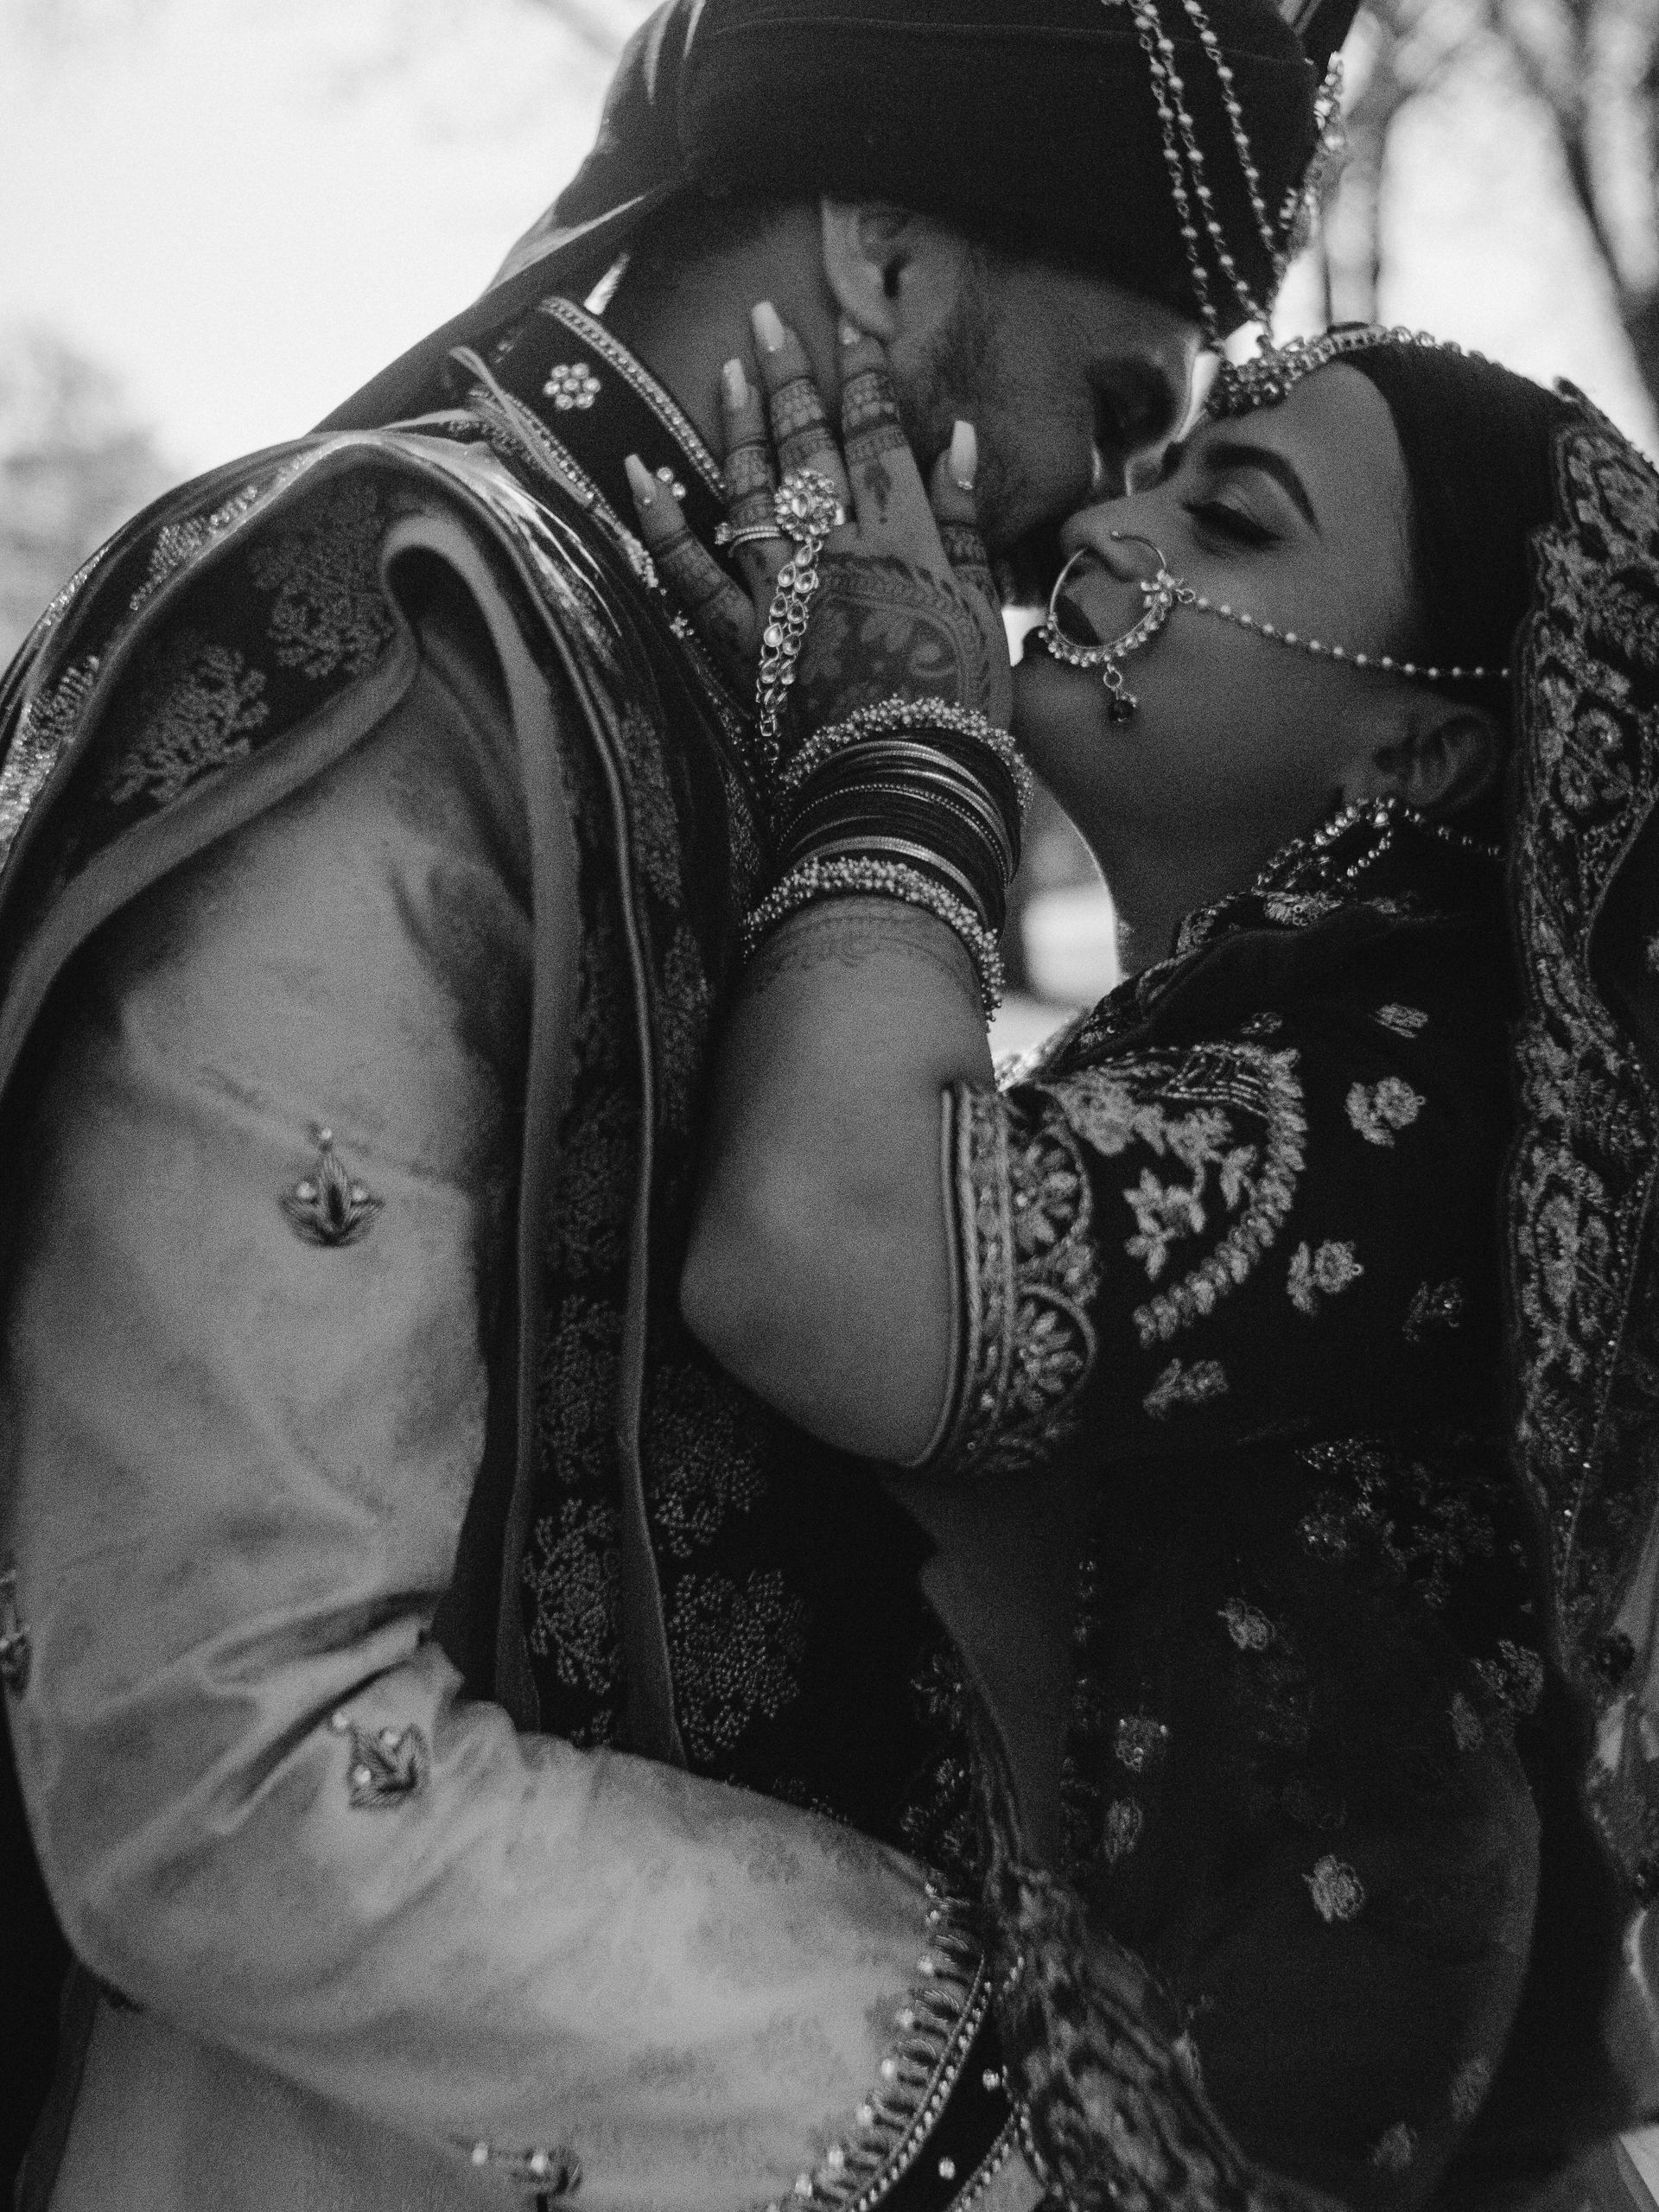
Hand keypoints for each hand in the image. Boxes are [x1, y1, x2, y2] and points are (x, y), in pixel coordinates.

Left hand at [626, 307, 1012, 759]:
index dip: (865, 377)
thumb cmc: (957, 702)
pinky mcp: (741, 639)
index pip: (878, 436)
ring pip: (751, 491)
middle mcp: (833, 550)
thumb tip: (957, 437)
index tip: (853, 323)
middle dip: (791, 376)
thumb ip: (964, 521)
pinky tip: (640, 471)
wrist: (905, 781)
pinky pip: (690, 573)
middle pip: (808, 447)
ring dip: (737, 426)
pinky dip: (662, 521)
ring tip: (729, 371)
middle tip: (769, 316)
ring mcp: (780, 593)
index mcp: (901, 537)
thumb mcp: (979, 606)